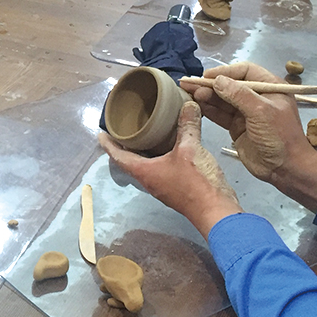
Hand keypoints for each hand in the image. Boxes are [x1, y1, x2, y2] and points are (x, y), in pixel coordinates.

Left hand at [99, 101, 240, 238]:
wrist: (216, 211)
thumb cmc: (196, 182)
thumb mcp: (190, 150)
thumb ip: (187, 126)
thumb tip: (187, 104)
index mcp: (144, 171)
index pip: (118, 156)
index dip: (108, 144)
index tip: (100, 133)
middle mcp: (149, 180)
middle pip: (130, 160)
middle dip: (125, 145)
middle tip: (123, 128)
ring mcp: (162, 185)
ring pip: (146, 164)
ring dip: (142, 150)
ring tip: (144, 133)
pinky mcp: (175, 187)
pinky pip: (160, 167)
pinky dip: (158, 154)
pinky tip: (168, 144)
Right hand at [180, 62, 316, 210]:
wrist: (286, 168)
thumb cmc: (279, 136)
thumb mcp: (261, 111)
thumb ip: (238, 95)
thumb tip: (217, 81)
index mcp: (270, 87)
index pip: (245, 71)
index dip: (225, 71)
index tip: (207, 76)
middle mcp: (257, 97)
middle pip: (230, 85)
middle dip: (210, 84)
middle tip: (190, 84)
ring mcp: (246, 112)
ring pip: (222, 99)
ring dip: (206, 96)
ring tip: (189, 93)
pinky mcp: (237, 127)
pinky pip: (220, 114)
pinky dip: (208, 109)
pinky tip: (196, 105)